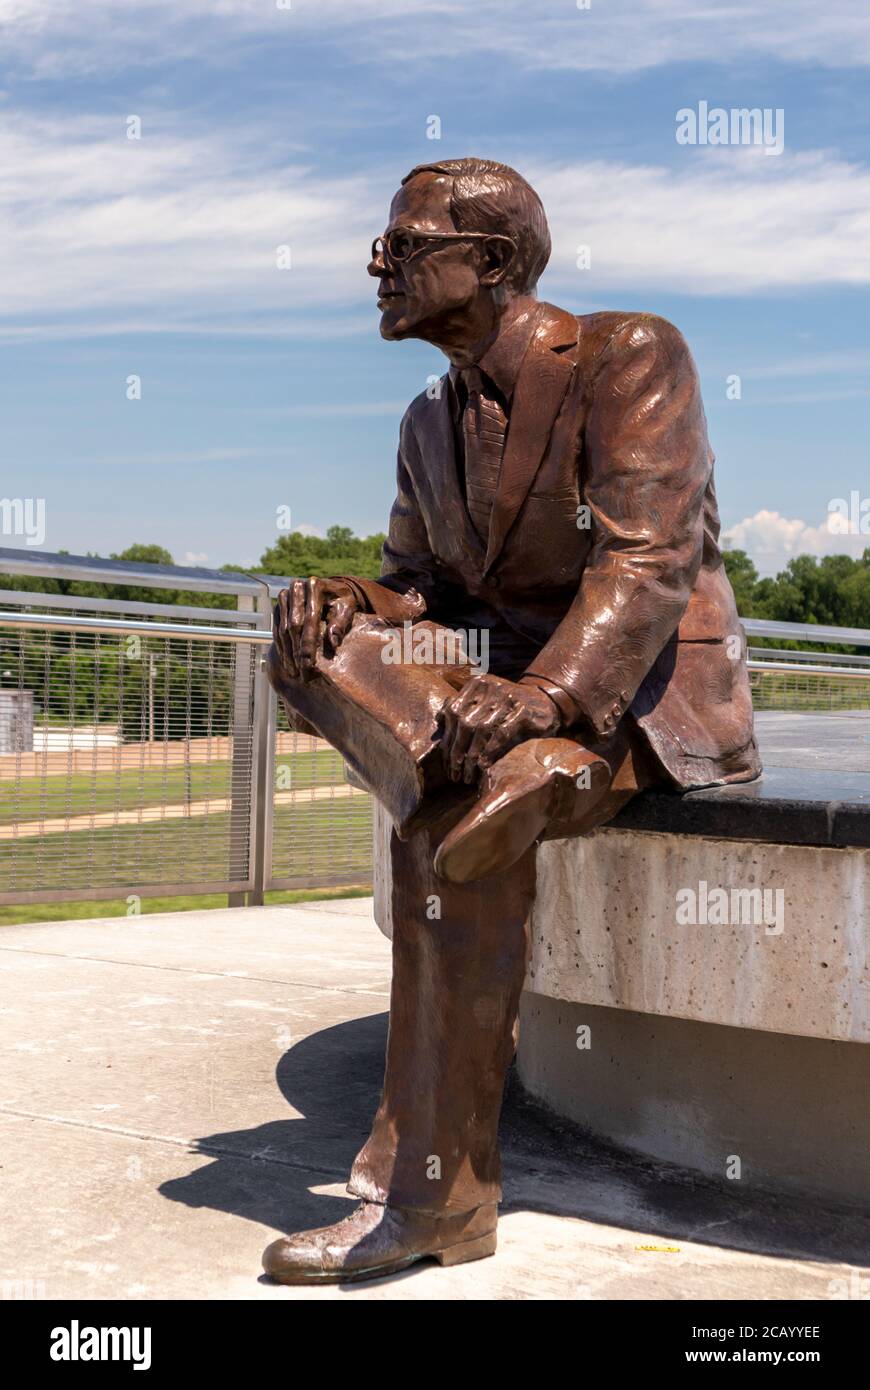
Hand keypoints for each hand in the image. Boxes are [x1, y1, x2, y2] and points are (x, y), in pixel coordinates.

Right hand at [270, 578, 359, 681]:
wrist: (332, 590)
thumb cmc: (343, 602)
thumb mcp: (347, 609)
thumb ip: (341, 624)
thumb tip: (333, 642)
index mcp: (316, 586)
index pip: (310, 619)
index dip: (308, 644)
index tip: (309, 665)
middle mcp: (297, 588)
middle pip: (294, 625)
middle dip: (297, 652)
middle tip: (301, 674)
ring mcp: (285, 595)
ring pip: (283, 628)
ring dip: (287, 653)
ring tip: (293, 673)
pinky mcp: (279, 604)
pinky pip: (276, 628)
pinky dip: (281, 646)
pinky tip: (286, 662)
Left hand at [439, 673, 560, 783]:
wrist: (546, 701)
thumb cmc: (510, 708)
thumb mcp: (486, 702)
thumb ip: (464, 707)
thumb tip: (439, 719)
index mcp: (477, 684)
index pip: (453, 713)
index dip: (447, 739)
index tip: (446, 762)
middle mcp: (490, 687)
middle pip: (464, 722)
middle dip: (457, 751)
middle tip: (455, 773)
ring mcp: (507, 696)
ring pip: (480, 729)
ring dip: (472, 755)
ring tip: (468, 774)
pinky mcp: (523, 709)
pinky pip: (501, 732)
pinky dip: (490, 750)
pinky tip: (484, 765)